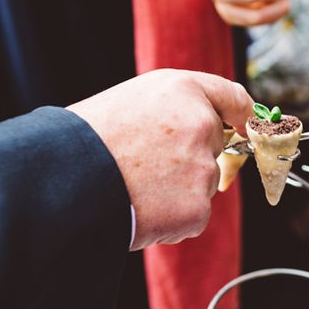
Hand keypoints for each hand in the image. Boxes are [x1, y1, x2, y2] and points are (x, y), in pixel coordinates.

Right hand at [68, 70, 252, 249]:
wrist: (63, 179)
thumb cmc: (89, 137)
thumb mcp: (135, 98)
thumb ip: (179, 108)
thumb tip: (214, 130)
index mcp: (186, 90)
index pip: (234, 99)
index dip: (242, 116)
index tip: (245, 127)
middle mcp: (203, 124)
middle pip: (216, 148)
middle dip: (193, 158)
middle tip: (149, 165)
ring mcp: (202, 169)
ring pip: (203, 184)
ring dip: (179, 190)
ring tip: (135, 185)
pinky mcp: (196, 209)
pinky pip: (193, 215)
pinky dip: (172, 218)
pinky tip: (141, 207)